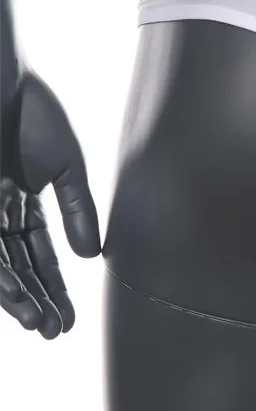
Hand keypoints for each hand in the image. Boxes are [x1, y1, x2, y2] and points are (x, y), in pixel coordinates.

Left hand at [1, 72, 100, 337]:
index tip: (67, 321)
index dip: (54, 288)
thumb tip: (90, 257)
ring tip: (34, 324)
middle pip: (17, 268)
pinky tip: (11, 295)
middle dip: (34, 301)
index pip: (39, 256)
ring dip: (14, 296)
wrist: (0, 77)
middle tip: (52, 333)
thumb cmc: (32, 113)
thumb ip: (77, 209)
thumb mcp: (66, 167)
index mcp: (22, 202)